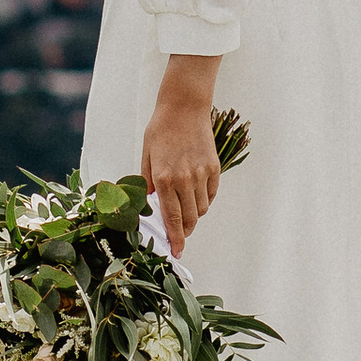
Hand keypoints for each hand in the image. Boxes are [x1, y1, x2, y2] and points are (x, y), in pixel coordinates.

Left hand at [142, 54, 221, 255]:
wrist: (184, 107)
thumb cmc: (161, 130)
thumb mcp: (147, 156)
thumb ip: (147, 183)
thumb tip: (148, 206)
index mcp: (164, 178)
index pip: (172, 219)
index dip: (176, 239)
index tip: (178, 252)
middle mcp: (184, 179)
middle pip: (190, 219)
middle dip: (185, 230)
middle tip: (179, 232)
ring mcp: (202, 174)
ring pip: (201, 209)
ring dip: (193, 213)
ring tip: (184, 204)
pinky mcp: (214, 168)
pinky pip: (211, 194)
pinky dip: (204, 199)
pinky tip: (195, 191)